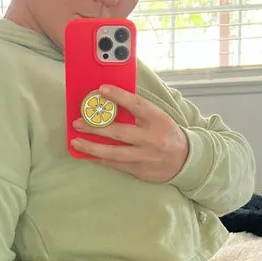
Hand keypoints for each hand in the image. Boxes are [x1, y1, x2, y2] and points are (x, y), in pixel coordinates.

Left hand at [71, 85, 188, 182]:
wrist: (185, 160)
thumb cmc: (167, 134)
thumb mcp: (158, 117)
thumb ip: (139, 110)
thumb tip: (111, 101)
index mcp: (158, 120)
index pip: (136, 105)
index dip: (118, 96)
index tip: (102, 90)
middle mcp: (152, 139)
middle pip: (119, 132)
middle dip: (95, 127)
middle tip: (78, 122)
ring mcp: (145, 157)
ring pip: (114, 153)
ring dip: (92, 147)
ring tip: (76, 142)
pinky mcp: (140, 170)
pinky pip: (116, 165)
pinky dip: (100, 159)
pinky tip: (88, 154)